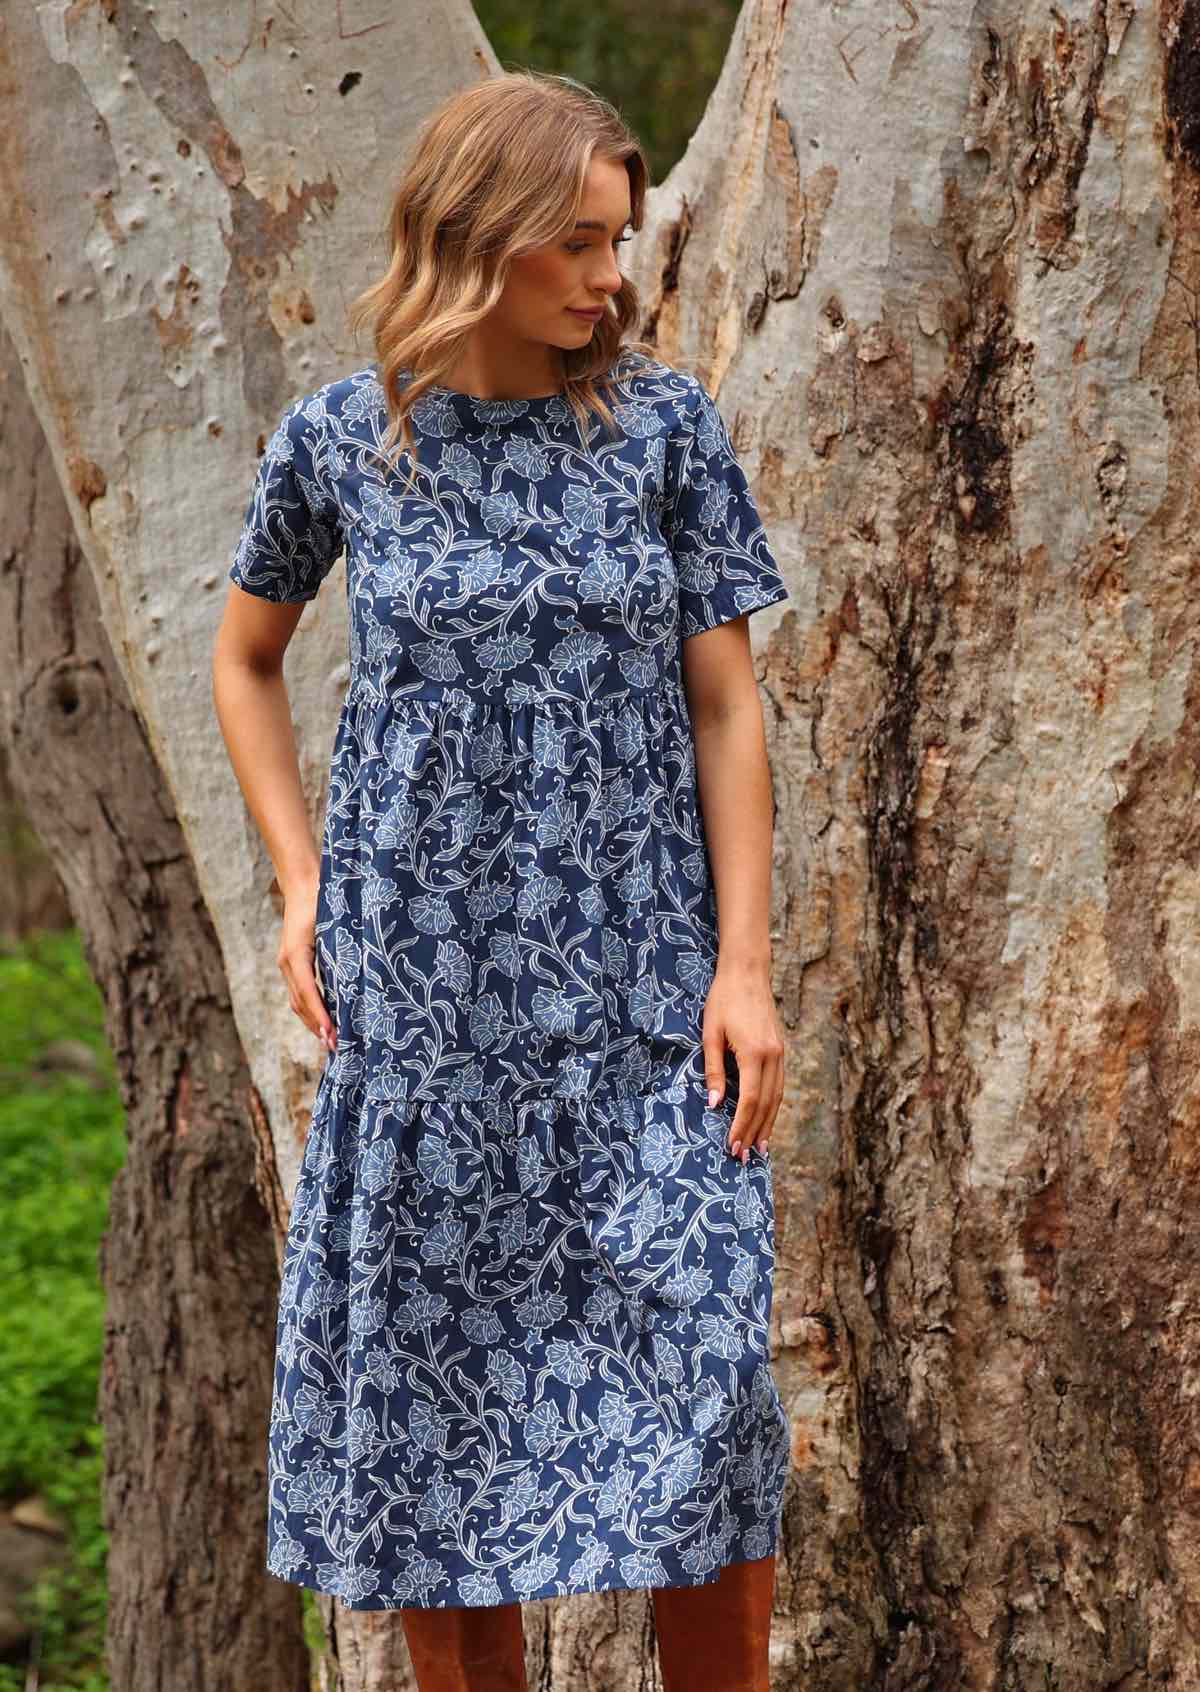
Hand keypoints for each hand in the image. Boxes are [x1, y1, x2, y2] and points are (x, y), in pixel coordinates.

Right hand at [278, 881, 335, 1052]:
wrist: (303, 884)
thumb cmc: (323, 899)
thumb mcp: (334, 923)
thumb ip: (343, 949)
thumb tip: (362, 978)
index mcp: (296, 953)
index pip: (309, 992)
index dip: (320, 1016)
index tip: (331, 1034)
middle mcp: (287, 962)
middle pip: (300, 1003)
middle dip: (316, 1026)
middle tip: (335, 1047)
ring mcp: (286, 964)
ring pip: (296, 1001)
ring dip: (312, 1022)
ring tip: (329, 1041)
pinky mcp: (292, 963)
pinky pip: (298, 993)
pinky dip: (310, 1009)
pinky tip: (323, 1021)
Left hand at [701, 961, 784, 1162]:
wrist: (747, 972)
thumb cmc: (723, 1000)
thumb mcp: (710, 1034)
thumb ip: (714, 1071)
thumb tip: (716, 1104)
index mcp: (755, 1053)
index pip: (750, 1101)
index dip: (741, 1126)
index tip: (732, 1147)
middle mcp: (772, 1056)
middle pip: (767, 1104)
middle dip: (755, 1132)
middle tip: (744, 1157)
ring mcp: (780, 1053)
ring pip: (777, 1097)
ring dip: (768, 1124)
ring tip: (760, 1148)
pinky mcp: (780, 1049)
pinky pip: (779, 1085)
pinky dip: (774, 1106)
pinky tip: (767, 1118)